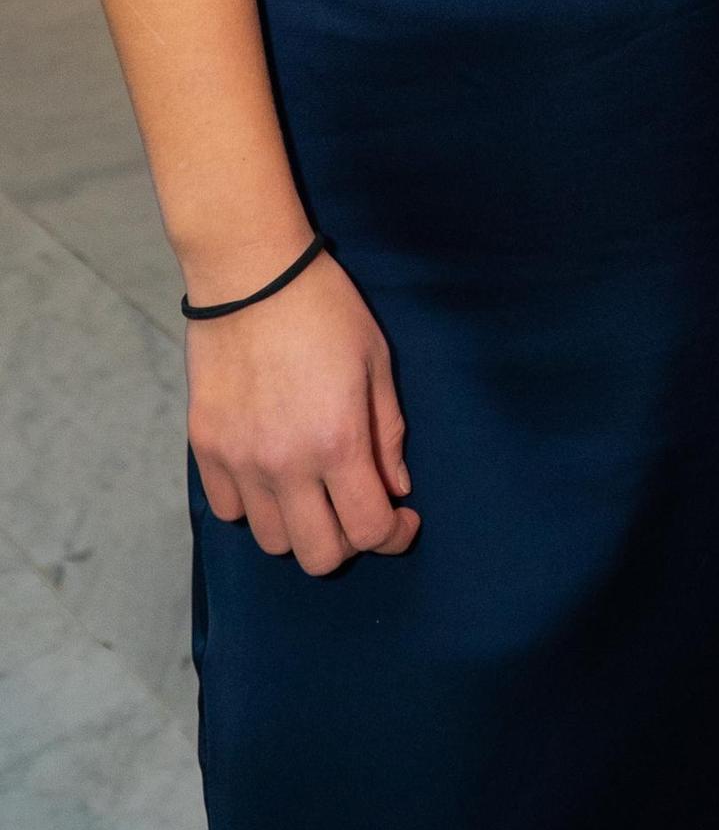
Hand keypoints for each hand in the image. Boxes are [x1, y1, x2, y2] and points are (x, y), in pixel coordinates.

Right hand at [188, 248, 417, 574]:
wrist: (251, 274)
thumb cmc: (325, 309)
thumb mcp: (376, 363)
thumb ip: (387, 433)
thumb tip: (394, 488)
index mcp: (337, 441)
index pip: (369, 530)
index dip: (395, 536)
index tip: (403, 519)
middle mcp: (285, 464)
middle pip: (318, 556)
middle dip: (349, 542)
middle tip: (357, 506)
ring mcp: (239, 460)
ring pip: (271, 541)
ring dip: (300, 527)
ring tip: (313, 490)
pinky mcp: (205, 448)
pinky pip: (229, 510)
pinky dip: (254, 506)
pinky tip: (271, 475)